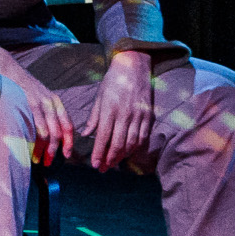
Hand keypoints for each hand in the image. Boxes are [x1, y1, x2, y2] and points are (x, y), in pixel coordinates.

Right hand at [0, 45, 72, 165]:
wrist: (5, 66)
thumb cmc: (17, 84)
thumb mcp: (36, 95)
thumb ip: (41, 111)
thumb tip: (42, 133)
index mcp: (55, 101)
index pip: (68, 125)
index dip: (69, 142)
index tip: (67, 155)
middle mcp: (51, 102)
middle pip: (60, 132)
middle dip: (55, 151)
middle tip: (48, 162)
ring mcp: (41, 103)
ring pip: (50, 133)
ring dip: (44, 150)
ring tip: (37, 159)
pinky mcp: (29, 103)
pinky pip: (38, 126)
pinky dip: (36, 141)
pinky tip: (30, 149)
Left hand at [85, 50, 152, 171]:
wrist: (134, 67)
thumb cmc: (113, 81)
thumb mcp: (99, 96)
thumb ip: (94, 117)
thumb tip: (86, 134)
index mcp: (110, 109)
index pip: (103, 137)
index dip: (99, 153)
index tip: (95, 164)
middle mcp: (125, 114)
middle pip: (118, 144)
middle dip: (109, 159)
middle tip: (103, 169)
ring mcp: (139, 116)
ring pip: (131, 143)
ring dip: (122, 156)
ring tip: (113, 164)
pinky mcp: (148, 115)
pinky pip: (143, 136)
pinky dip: (136, 148)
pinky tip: (128, 153)